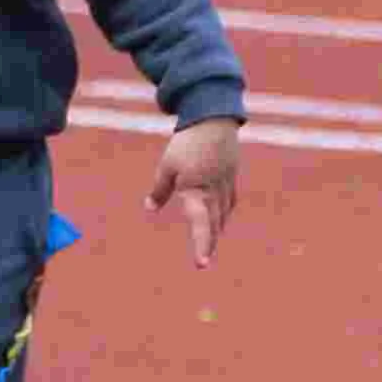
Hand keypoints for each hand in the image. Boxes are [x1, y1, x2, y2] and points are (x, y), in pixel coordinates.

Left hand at [144, 117, 240, 268]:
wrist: (214, 117)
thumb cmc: (187, 142)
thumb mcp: (167, 165)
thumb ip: (160, 189)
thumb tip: (150, 208)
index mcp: (197, 189)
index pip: (200, 223)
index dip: (201, 244)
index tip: (201, 264)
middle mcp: (214, 190)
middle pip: (214, 223)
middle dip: (208, 242)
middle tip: (203, 261)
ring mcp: (226, 184)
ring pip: (223, 213)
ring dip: (215, 229)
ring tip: (208, 244)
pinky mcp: (231, 176)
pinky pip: (229, 200)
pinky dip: (222, 212)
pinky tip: (218, 218)